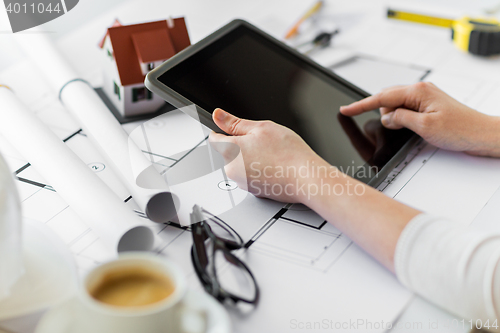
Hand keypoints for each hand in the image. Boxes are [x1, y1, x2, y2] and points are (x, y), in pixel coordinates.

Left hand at [208, 108, 326, 202]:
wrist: (306, 178)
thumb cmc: (288, 153)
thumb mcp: (261, 127)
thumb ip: (235, 122)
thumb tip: (218, 115)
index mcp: (230, 151)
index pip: (214, 138)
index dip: (223, 131)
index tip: (232, 129)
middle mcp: (232, 170)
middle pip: (229, 152)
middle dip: (242, 146)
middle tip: (263, 143)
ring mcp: (242, 183)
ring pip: (241, 165)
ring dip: (251, 159)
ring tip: (272, 156)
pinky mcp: (253, 191)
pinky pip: (252, 177)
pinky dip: (260, 171)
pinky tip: (274, 167)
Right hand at [340, 82, 499, 156]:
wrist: (481, 134)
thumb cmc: (460, 129)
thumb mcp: (424, 127)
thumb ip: (400, 119)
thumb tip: (386, 118)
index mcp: (418, 92)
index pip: (381, 97)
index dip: (360, 105)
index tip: (345, 109)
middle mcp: (420, 91)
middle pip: (387, 100)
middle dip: (384, 115)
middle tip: (395, 129)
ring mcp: (424, 98)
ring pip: (396, 107)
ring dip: (395, 119)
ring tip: (412, 130)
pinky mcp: (427, 106)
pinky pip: (406, 110)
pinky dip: (402, 119)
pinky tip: (411, 127)